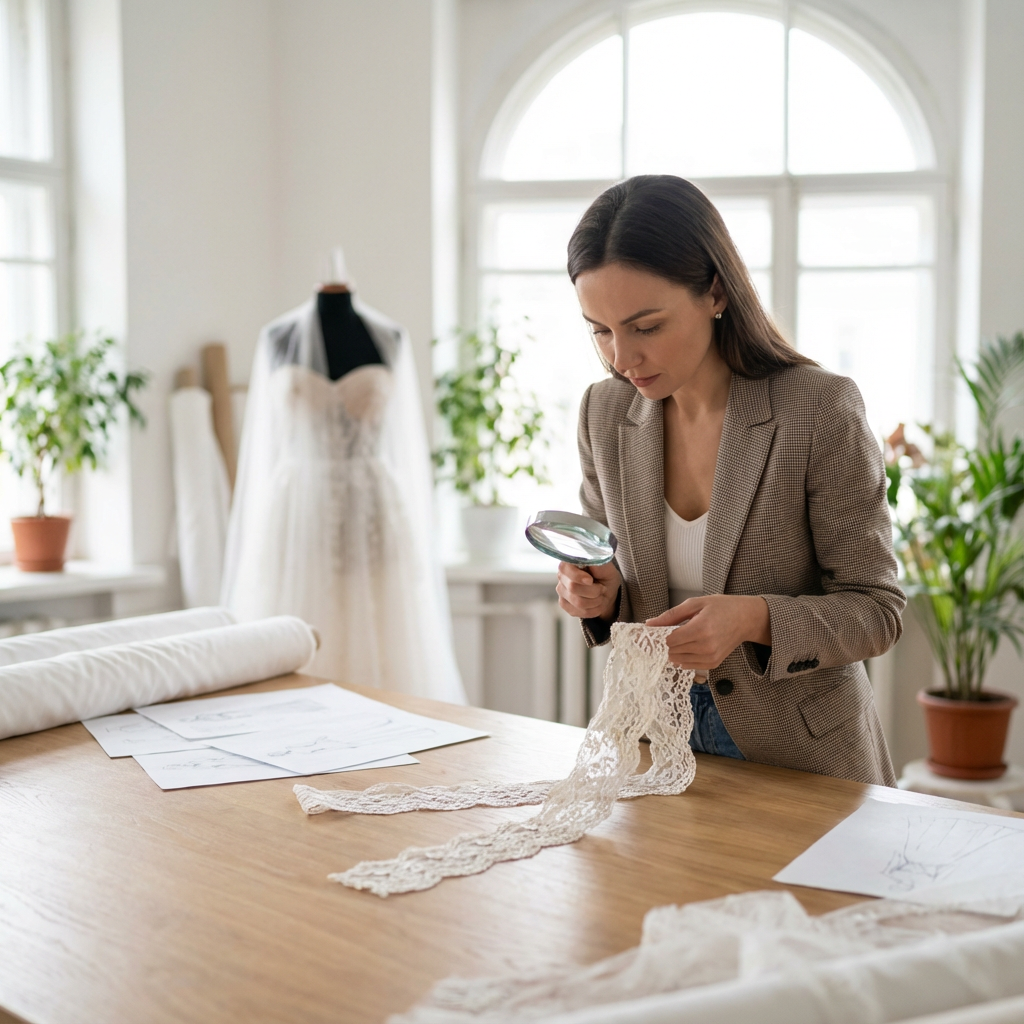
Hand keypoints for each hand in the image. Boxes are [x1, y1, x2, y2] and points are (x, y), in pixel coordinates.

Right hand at [556, 560, 621, 621]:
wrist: (607, 591)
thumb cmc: (605, 575)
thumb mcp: (606, 566)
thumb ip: (597, 561)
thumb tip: (589, 559)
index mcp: (569, 562)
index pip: (565, 569)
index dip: (578, 576)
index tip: (590, 580)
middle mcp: (561, 576)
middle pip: (573, 588)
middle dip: (594, 591)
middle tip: (602, 588)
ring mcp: (561, 591)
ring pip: (578, 602)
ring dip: (596, 601)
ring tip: (600, 596)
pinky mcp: (564, 604)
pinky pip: (579, 612)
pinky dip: (593, 610)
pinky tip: (596, 604)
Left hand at [646, 595, 770, 669]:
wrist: (746, 619)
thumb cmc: (721, 607)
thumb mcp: (694, 604)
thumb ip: (670, 615)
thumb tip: (649, 624)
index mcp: (701, 629)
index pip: (669, 640)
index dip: (657, 637)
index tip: (650, 632)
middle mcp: (706, 646)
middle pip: (671, 651)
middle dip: (662, 644)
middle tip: (660, 634)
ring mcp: (710, 657)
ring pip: (678, 660)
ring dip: (672, 651)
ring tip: (676, 638)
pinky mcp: (713, 664)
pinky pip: (688, 665)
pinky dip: (682, 657)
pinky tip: (686, 646)